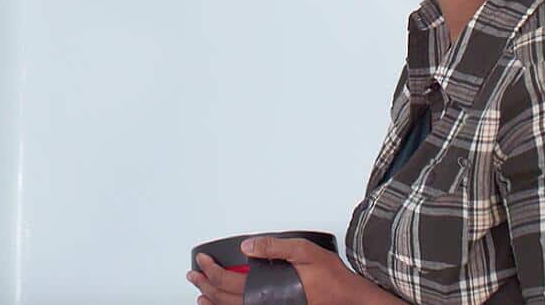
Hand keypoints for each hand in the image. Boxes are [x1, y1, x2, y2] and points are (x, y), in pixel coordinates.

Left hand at [186, 235, 380, 304]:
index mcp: (268, 290)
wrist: (349, 300)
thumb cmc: (332, 279)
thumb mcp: (305, 252)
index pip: (229, 282)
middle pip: (225, 300)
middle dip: (205, 285)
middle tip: (194, 275)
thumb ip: (274, 247)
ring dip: (214, 302)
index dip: (211, 270)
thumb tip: (249, 246)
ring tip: (201, 294)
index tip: (203, 261)